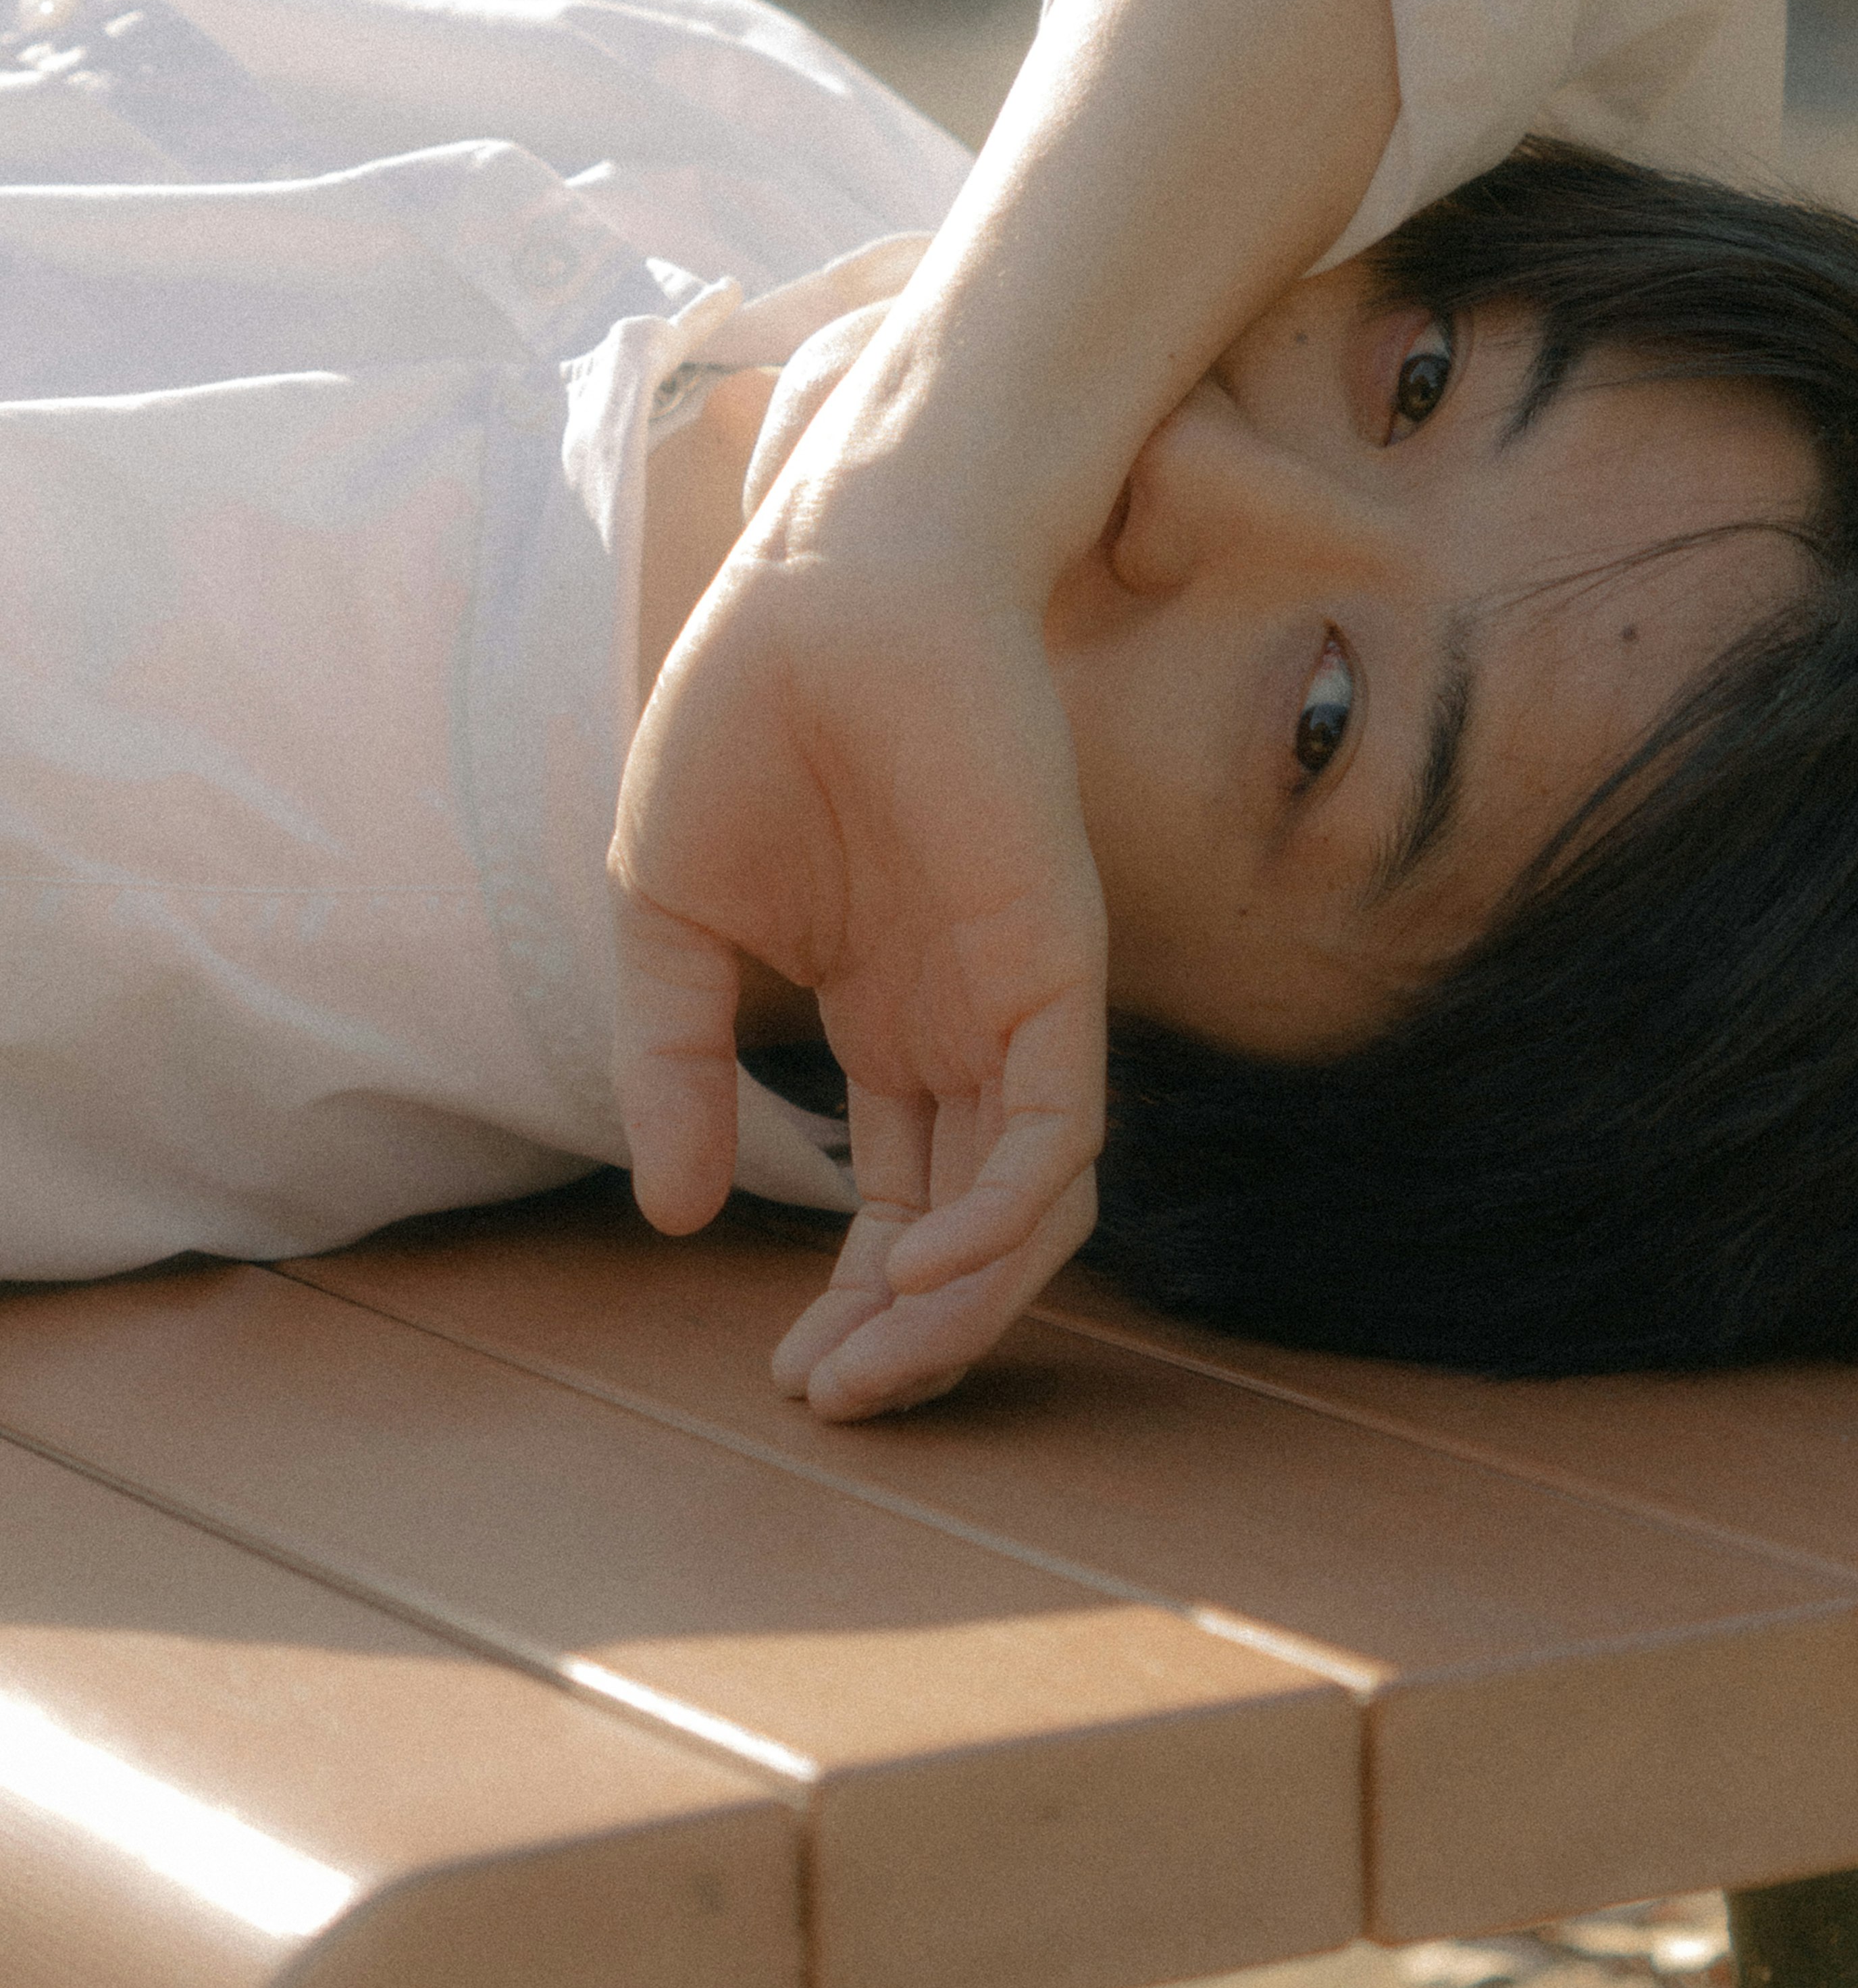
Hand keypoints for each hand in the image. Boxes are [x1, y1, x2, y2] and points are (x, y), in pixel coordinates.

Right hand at [609, 391, 1107, 1419]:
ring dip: (960, 1307)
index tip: (789, 1375)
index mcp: (888, 1010)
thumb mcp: (672, 918)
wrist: (826, 584)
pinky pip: (1058, 1128)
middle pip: (970, 1225)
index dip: (854, 1296)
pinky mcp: (1054, 959)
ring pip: (1029, 1206)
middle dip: (908, 1335)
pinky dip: (1004, 1219)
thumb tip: (668, 1213)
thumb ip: (675, 1059)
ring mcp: (1015, 995)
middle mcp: (965, 1020)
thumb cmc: (750, 717)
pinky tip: (918, 1269)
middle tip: (831, 1403)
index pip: (900, 1194)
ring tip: (868, 1370)